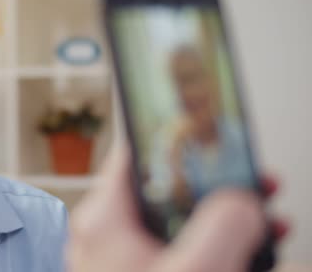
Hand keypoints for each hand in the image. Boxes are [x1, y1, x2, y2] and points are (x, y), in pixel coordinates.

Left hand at [66, 146, 284, 271]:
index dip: (168, 130)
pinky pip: (178, 251)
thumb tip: (243, 200)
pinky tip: (252, 253)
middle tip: (252, 177)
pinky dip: (212, 247)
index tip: (201, 118)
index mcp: (106, 219)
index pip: (133, 153)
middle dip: (214, 181)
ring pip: (176, 221)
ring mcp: (123, 258)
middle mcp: (108, 233)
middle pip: (164, 186)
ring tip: (267, 218)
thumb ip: (225, 227)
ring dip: (222, 217)